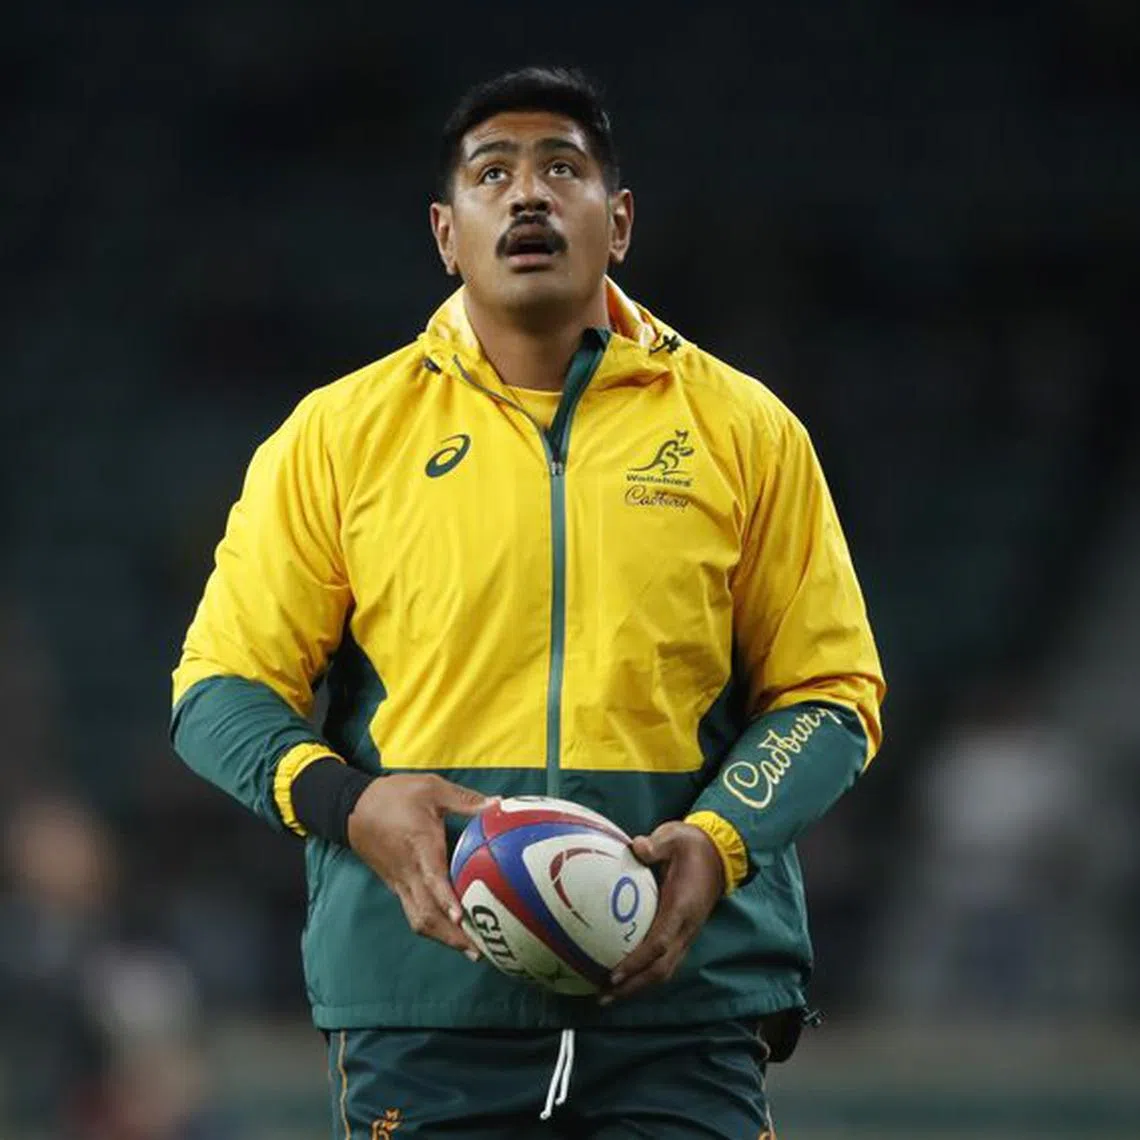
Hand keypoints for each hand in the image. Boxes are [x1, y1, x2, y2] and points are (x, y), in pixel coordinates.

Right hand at [346, 774, 494, 957]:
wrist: (353, 807)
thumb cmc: (394, 795)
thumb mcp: (431, 787)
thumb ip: (465, 800)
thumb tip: (498, 804)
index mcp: (418, 845)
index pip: (432, 878)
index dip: (446, 899)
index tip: (461, 916)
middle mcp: (408, 871)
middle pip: (426, 913)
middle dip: (451, 935)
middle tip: (480, 948)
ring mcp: (400, 882)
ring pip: (419, 918)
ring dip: (443, 936)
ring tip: (472, 949)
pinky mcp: (397, 885)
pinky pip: (414, 911)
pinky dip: (434, 925)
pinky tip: (453, 929)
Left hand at [601, 821, 724, 1002]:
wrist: (719, 854)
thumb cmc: (692, 845)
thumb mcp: (676, 837)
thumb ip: (656, 845)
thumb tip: (636, 846)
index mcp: (683, 908)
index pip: (659, 943)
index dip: (637, 962)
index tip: (614, 975)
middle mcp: (687, 928)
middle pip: (661, 969)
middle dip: (634, 987)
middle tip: (603, 996)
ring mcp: (687, 934)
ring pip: (664, 971)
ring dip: (639, 986)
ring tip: (608, 995)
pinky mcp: (683, 934)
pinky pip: (665, 962)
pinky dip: (644, 974)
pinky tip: (624, 976)